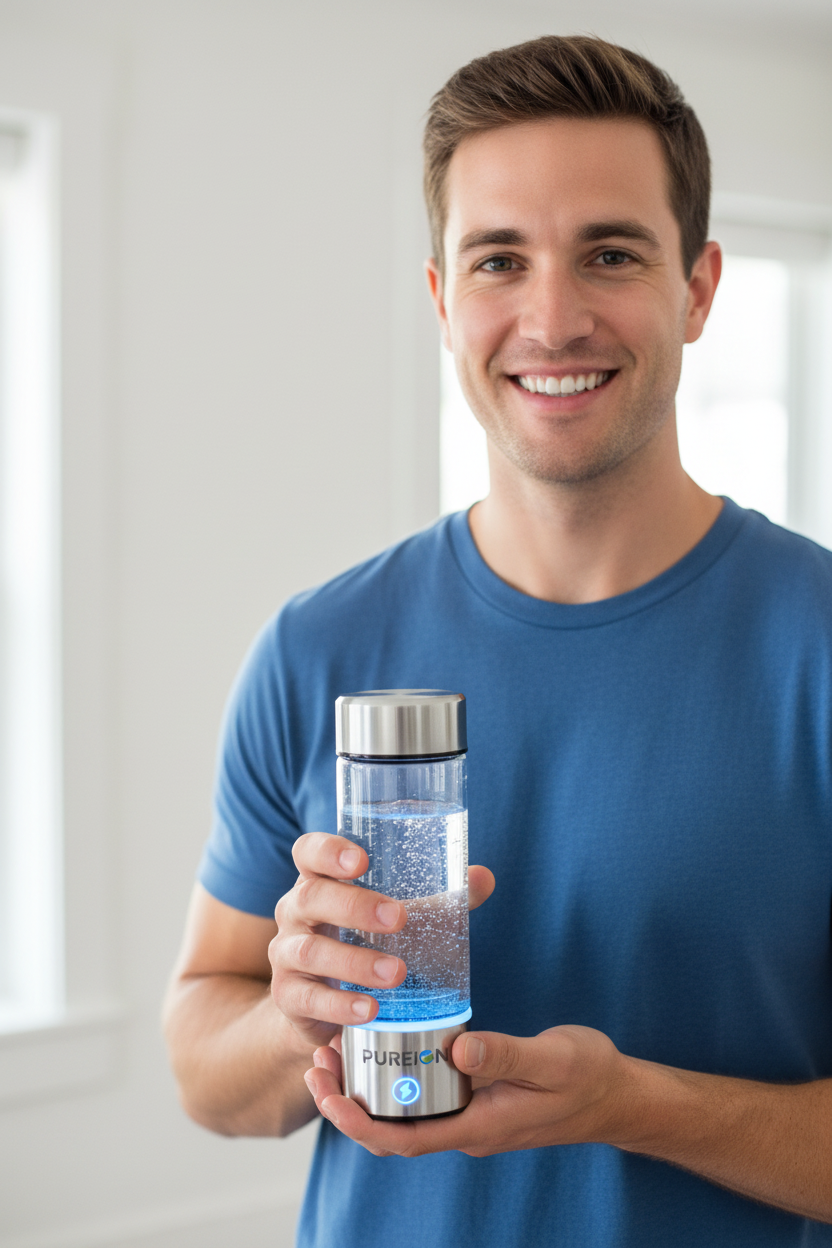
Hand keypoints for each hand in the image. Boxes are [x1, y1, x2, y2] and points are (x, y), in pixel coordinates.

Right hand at [269, 832, 494, 1048]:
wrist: (320, 1002)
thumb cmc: (363, 941)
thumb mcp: (396, 916)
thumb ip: (439, 899)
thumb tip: (484, 877)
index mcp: (318, 881)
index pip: (308, 852)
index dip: (327, 851)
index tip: (361, 860)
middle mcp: (295, 912)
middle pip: (310, 897)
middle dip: (354, 906)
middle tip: (398, 919)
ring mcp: (285, 955)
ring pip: (310, 951)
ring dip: (355, 962)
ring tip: (396, 973)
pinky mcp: (288, 996)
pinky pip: (308, 999)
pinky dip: (340, 1005)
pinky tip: (369, 1010)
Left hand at [303, 1024, 629, 1156]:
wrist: (619, 1095)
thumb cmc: (589, 1077)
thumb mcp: (553, 1058)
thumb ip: (506, 1054)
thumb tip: (458, 1050)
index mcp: (479, 1126)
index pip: (401, 1138)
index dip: (356, 1121)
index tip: (325, 1090)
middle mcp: (467, 1128)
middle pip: (391, 1129)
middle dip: (347, 1101)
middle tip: (316, 1058)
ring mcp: (471, 1116)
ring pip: (404, 1114)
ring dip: (366, 1089)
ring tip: (336, 1051)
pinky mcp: (477, 1099)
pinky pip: (424, 1098)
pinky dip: (395, 1077)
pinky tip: (384, 1046)